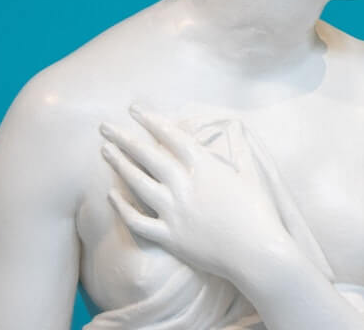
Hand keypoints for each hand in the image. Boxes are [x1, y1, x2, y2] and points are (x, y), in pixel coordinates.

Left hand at [99, 104, 334, 282]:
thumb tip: (241, 131)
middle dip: (124, 138)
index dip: (150, 120)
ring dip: (119, 165)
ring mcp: (174, 211)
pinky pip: (138, 222)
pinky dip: (123, 208)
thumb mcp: (250, 174)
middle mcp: (184, 184)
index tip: (134, 109)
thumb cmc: (259, 212)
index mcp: (204, 165)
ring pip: (137, 183)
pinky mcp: (170, 236)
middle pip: (147, 155)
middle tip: (104, 126)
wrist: (259, 252)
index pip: (170, 135)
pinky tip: (111, 196)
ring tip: (105, 151)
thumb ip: (240, 152)